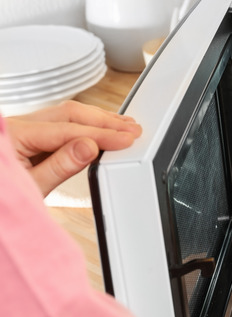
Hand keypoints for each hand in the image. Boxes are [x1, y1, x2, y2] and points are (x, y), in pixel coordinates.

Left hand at [6, 100, 141, 195]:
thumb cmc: (0, 200)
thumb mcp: (30, 187)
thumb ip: (59, 165)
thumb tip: (88, 146)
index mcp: (14, 135)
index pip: (67, 130)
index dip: (100, 134)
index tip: (125, 139)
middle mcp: (16, 126)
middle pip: (69, 114)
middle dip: (104, 121)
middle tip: (132, 130)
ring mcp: (22, 128)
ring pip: (66, 114)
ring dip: (97, 119)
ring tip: (124, 125)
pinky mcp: (28, 135)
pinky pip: (60, 122)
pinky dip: (84, 124)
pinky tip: (100, 128)